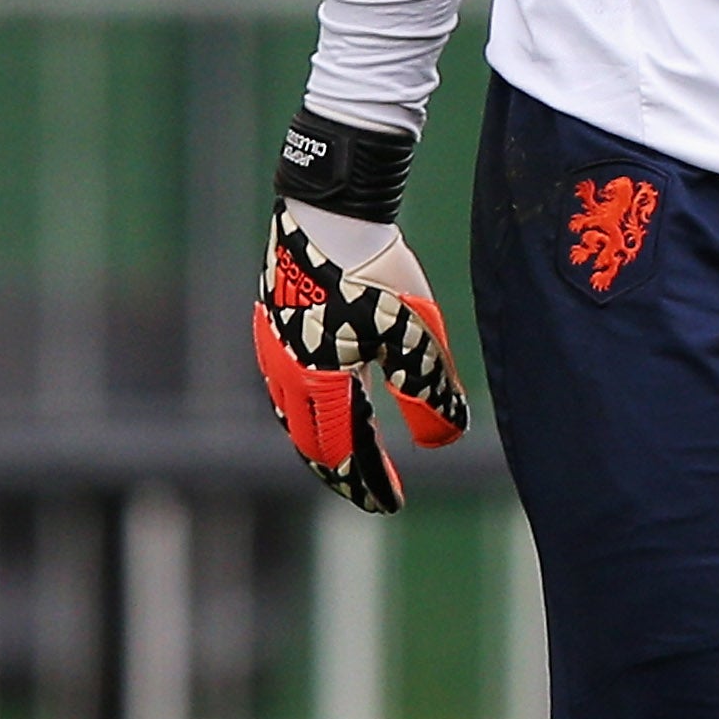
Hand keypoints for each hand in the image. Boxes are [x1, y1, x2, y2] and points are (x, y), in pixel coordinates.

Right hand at [254, 113, 467, 511]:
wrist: (328, 215)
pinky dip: (312, 409)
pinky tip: (333, 403)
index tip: (389, 504)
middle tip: (371, 490)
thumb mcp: (418, 336)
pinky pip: (288, 386)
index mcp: (319, 384)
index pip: (340, 452)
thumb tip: (445, 441)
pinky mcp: (272, 328)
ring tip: (355, 452)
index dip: (366, 481)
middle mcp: (285, 375)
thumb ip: (430, 391)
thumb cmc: (377, 274)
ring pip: (296, 416)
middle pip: (312, 442)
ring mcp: (272, 351)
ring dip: (326, 441)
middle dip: (344, 470)